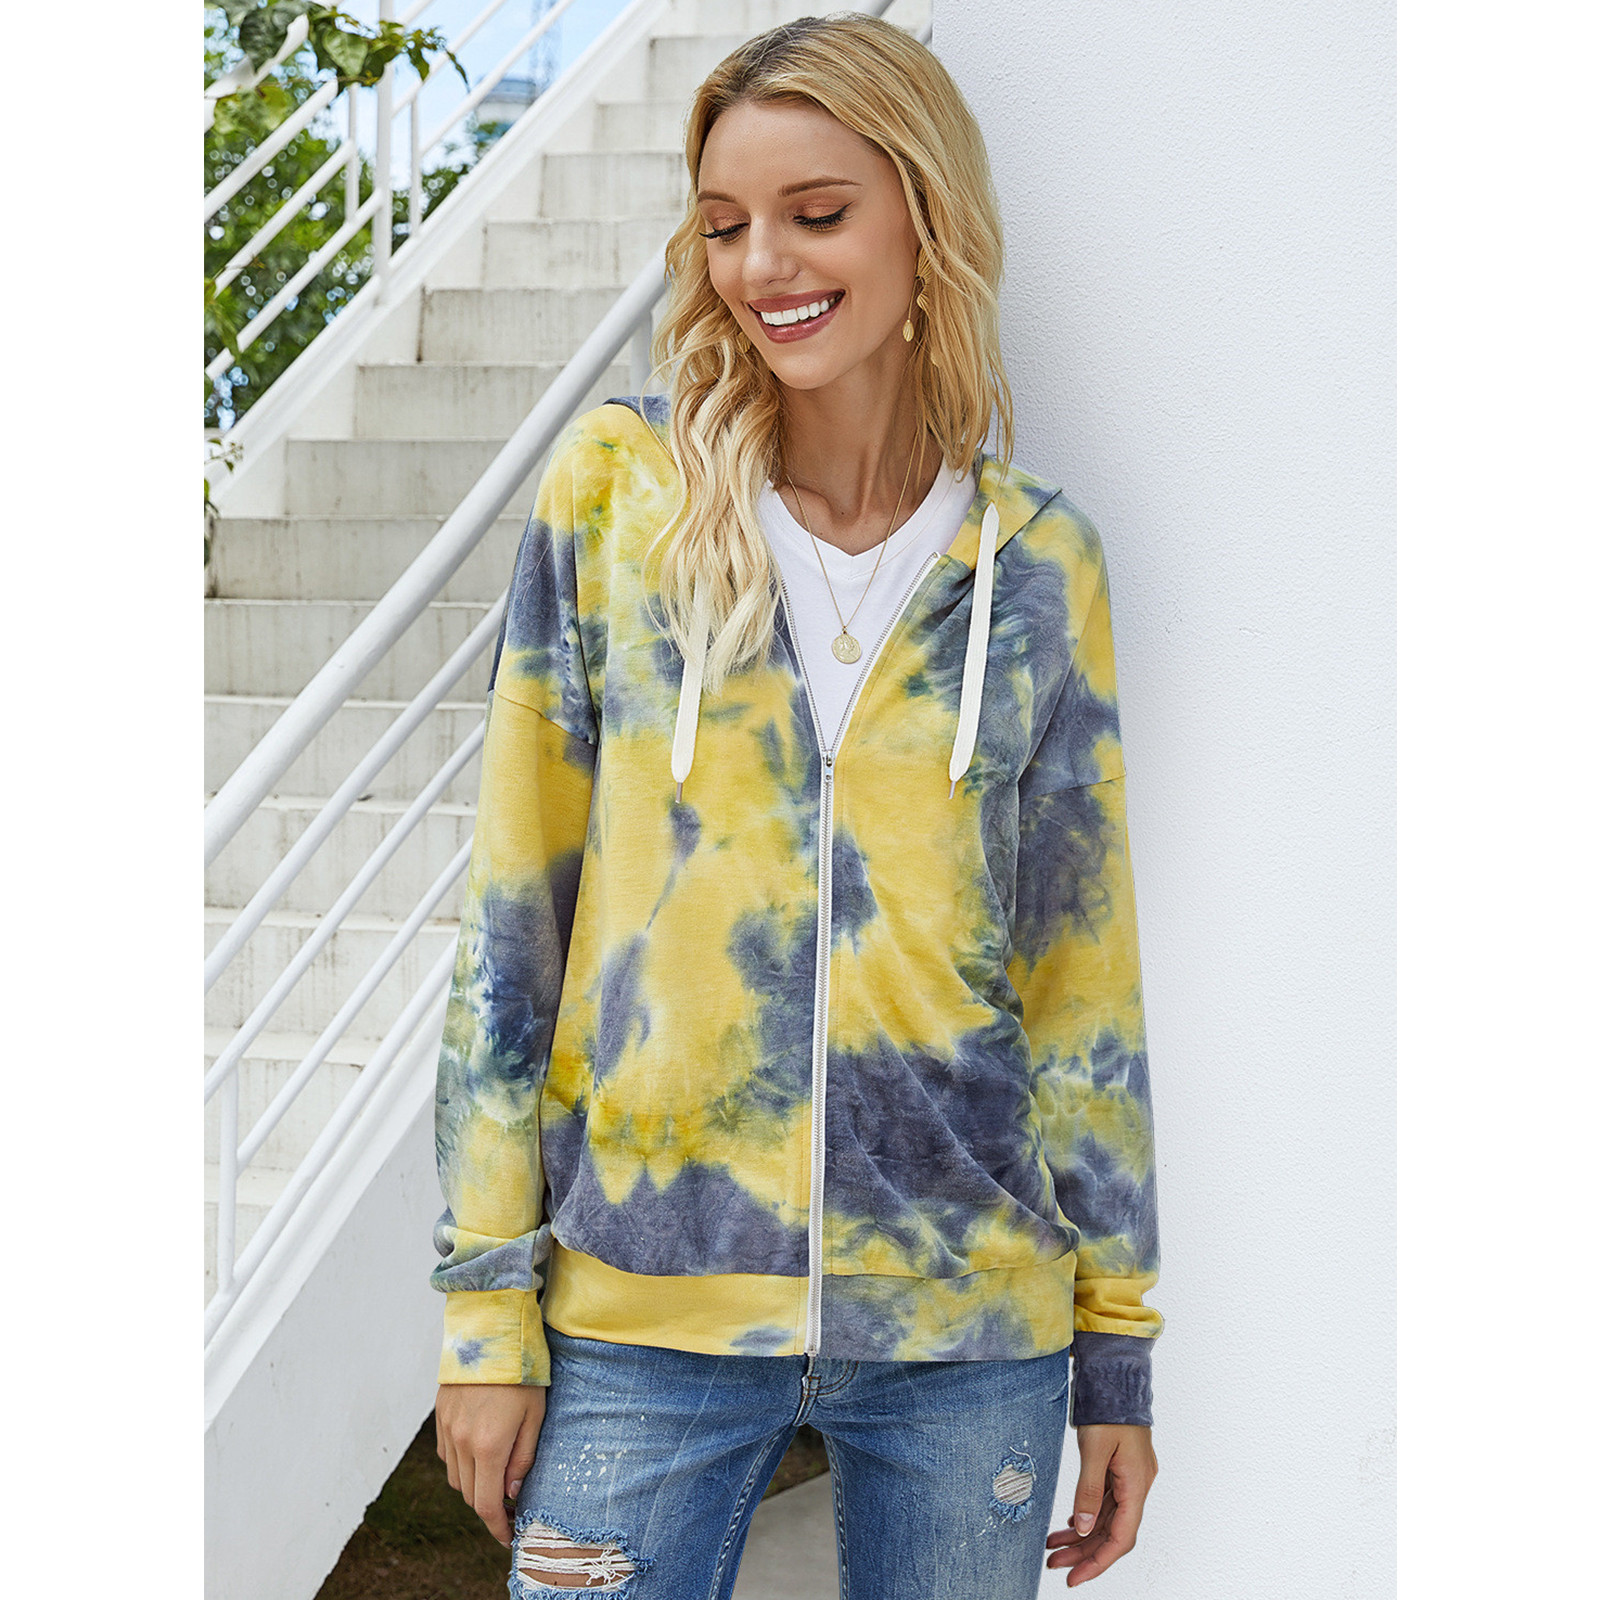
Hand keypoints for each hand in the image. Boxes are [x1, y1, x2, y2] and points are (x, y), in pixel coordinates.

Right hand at [435, 1382, 547, 1545]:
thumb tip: (512, 1492)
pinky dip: (461, 1463)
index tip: (508, 1536)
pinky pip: (447, 1454)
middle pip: (469, 1494)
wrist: (491, 1331)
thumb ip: (523, 1458)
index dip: (497, 1526)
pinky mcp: (441, 1416)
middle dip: (488, 1505)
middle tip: (511, 1501)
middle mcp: (462, 1442)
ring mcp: (447, 1429)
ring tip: (497, 1474)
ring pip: (455, 1477)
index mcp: (488, 1445)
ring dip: (474, 1484)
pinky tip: (480, 1450)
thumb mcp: (535, 1415)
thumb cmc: (521, 1371)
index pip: (485, 1504)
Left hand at [1045, 1424, 1157, 1584]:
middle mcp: (1137, 1485)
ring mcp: (1130, 1477)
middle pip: (1112, 1532)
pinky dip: (1088, 1514)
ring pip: (1107, 1517)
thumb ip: (1089, 1491)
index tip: (1074, 1577)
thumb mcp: (1094, 1450)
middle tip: (1054, 1563)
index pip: (1121, 1538)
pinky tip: (1072, 1522)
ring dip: (1083, 1534)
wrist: (1115, 1375)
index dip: (1098, 1562)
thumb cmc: (1108, 1408)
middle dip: (1084, 1551)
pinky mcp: (1121, 1468)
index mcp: (1136, 1485)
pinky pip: (1106, 1501)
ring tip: (1053, 1546)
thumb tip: (1084, 1529)